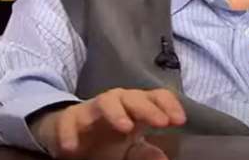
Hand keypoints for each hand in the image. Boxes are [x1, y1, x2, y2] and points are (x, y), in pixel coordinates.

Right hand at [29, 88, 185, 159]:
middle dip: (147, 108)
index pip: (156, 96)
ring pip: (104, 102)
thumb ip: (145, 153)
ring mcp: (92, 109)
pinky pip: (69, 121)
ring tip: (125, 127)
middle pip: (133, 97)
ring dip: (115, 112)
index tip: (180, 121)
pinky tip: (74, 148)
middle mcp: (116, 102)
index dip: (169, 105)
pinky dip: (70, 132)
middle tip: (161, 122)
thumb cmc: (107, 140)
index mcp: (135, 107)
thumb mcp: (129, 149)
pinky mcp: (69, 119)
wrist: (71, 137)